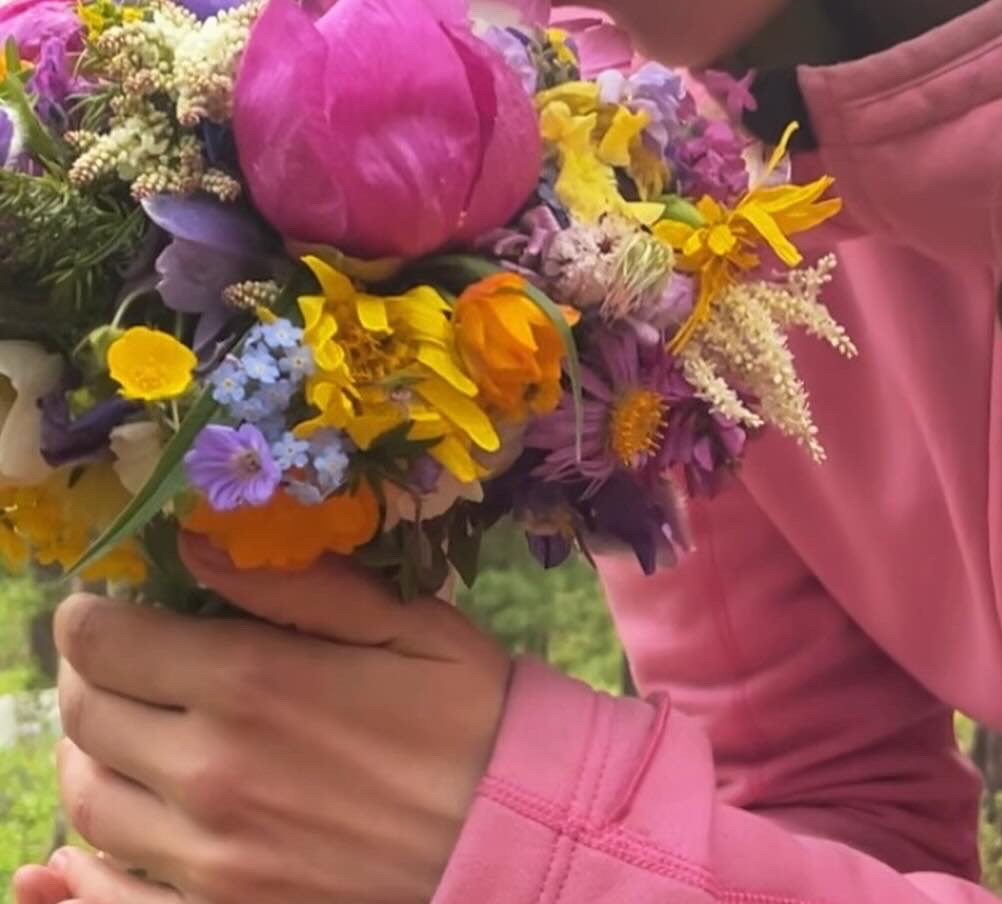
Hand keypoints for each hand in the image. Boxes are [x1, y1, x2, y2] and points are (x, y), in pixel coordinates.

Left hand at [14, 535, 511, 903]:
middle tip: (119, 658)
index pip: (102, 642)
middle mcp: (210, 770)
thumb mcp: (402, 620)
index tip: (111, 605)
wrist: (512, 837)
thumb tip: (195, 542)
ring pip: (87, 801)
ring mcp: (209, 858)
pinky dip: (81, 874)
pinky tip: (94, 845)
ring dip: (89, 754)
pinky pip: (109, 900)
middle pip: (84, 715)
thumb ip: (295, 582)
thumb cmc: (468, 714)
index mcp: (250, 681)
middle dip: (88, 674)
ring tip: (125, 730)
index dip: (91, 616)